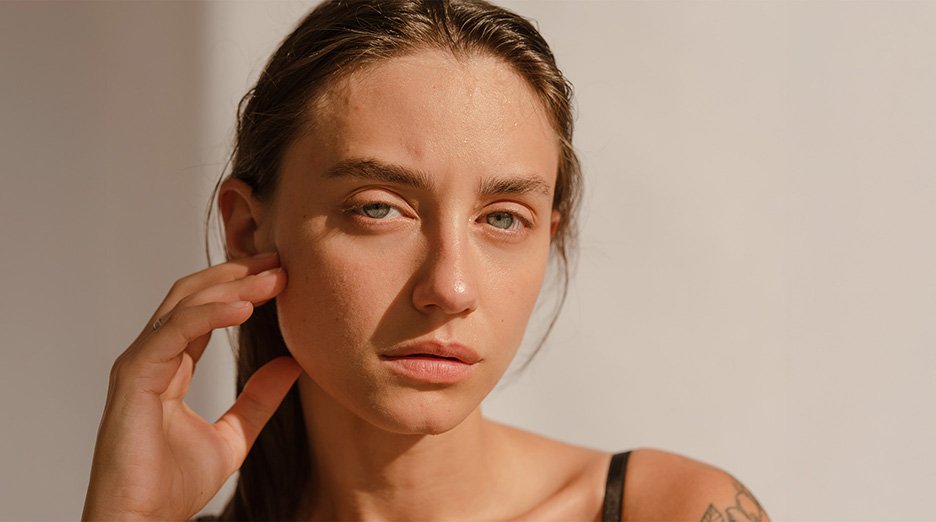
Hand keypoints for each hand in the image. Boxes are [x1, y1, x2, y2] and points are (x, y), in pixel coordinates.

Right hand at [82, 252, 300, 520]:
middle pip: (194, 296)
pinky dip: (210, 314)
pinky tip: (246, 307)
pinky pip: (174, 331)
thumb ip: (260, 399)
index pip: (205, 310)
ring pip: (185, 304)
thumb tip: (293, 364)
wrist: (143, 521)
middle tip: (280, 262)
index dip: (242, 288)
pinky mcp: (134, 376)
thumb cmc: (173, 484)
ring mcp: (139, 363)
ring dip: (233, 286)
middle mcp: (152, 356)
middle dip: (238, 274)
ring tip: (275, 278)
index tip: (282, 275)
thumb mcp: (235, 435)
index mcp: (170, 365)